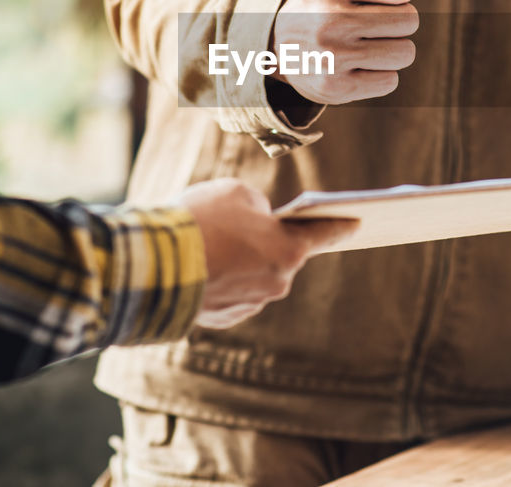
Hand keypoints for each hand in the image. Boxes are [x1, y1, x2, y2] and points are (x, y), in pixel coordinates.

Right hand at [182, 178, 357, 327]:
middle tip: (242, 224)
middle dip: (267, 240)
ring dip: (240, 261)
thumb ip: (258, 206)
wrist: (154, 264)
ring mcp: (249, 304)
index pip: (325, 234)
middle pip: (281, 255)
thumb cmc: (200, 220)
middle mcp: (276, 283)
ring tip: (211, 242)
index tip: (356, 223)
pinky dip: (220, 278)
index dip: (340, 225)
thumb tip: (258, 221)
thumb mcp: (236, 192)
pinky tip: (200, 264)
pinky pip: (229, 292)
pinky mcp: (223, 318)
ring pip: (253, 275)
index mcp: (289, 250)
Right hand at [272, 0, 418, 104]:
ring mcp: (332, 59)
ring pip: (404, 54)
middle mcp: (329, 21)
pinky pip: (390, 82)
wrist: (274, 47)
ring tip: (358, 43)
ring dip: (387, 49)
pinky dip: (377, 77)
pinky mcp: (336, 90)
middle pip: (410, 22)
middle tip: (362, 21)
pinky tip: (351, 66)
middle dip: (392, 20)